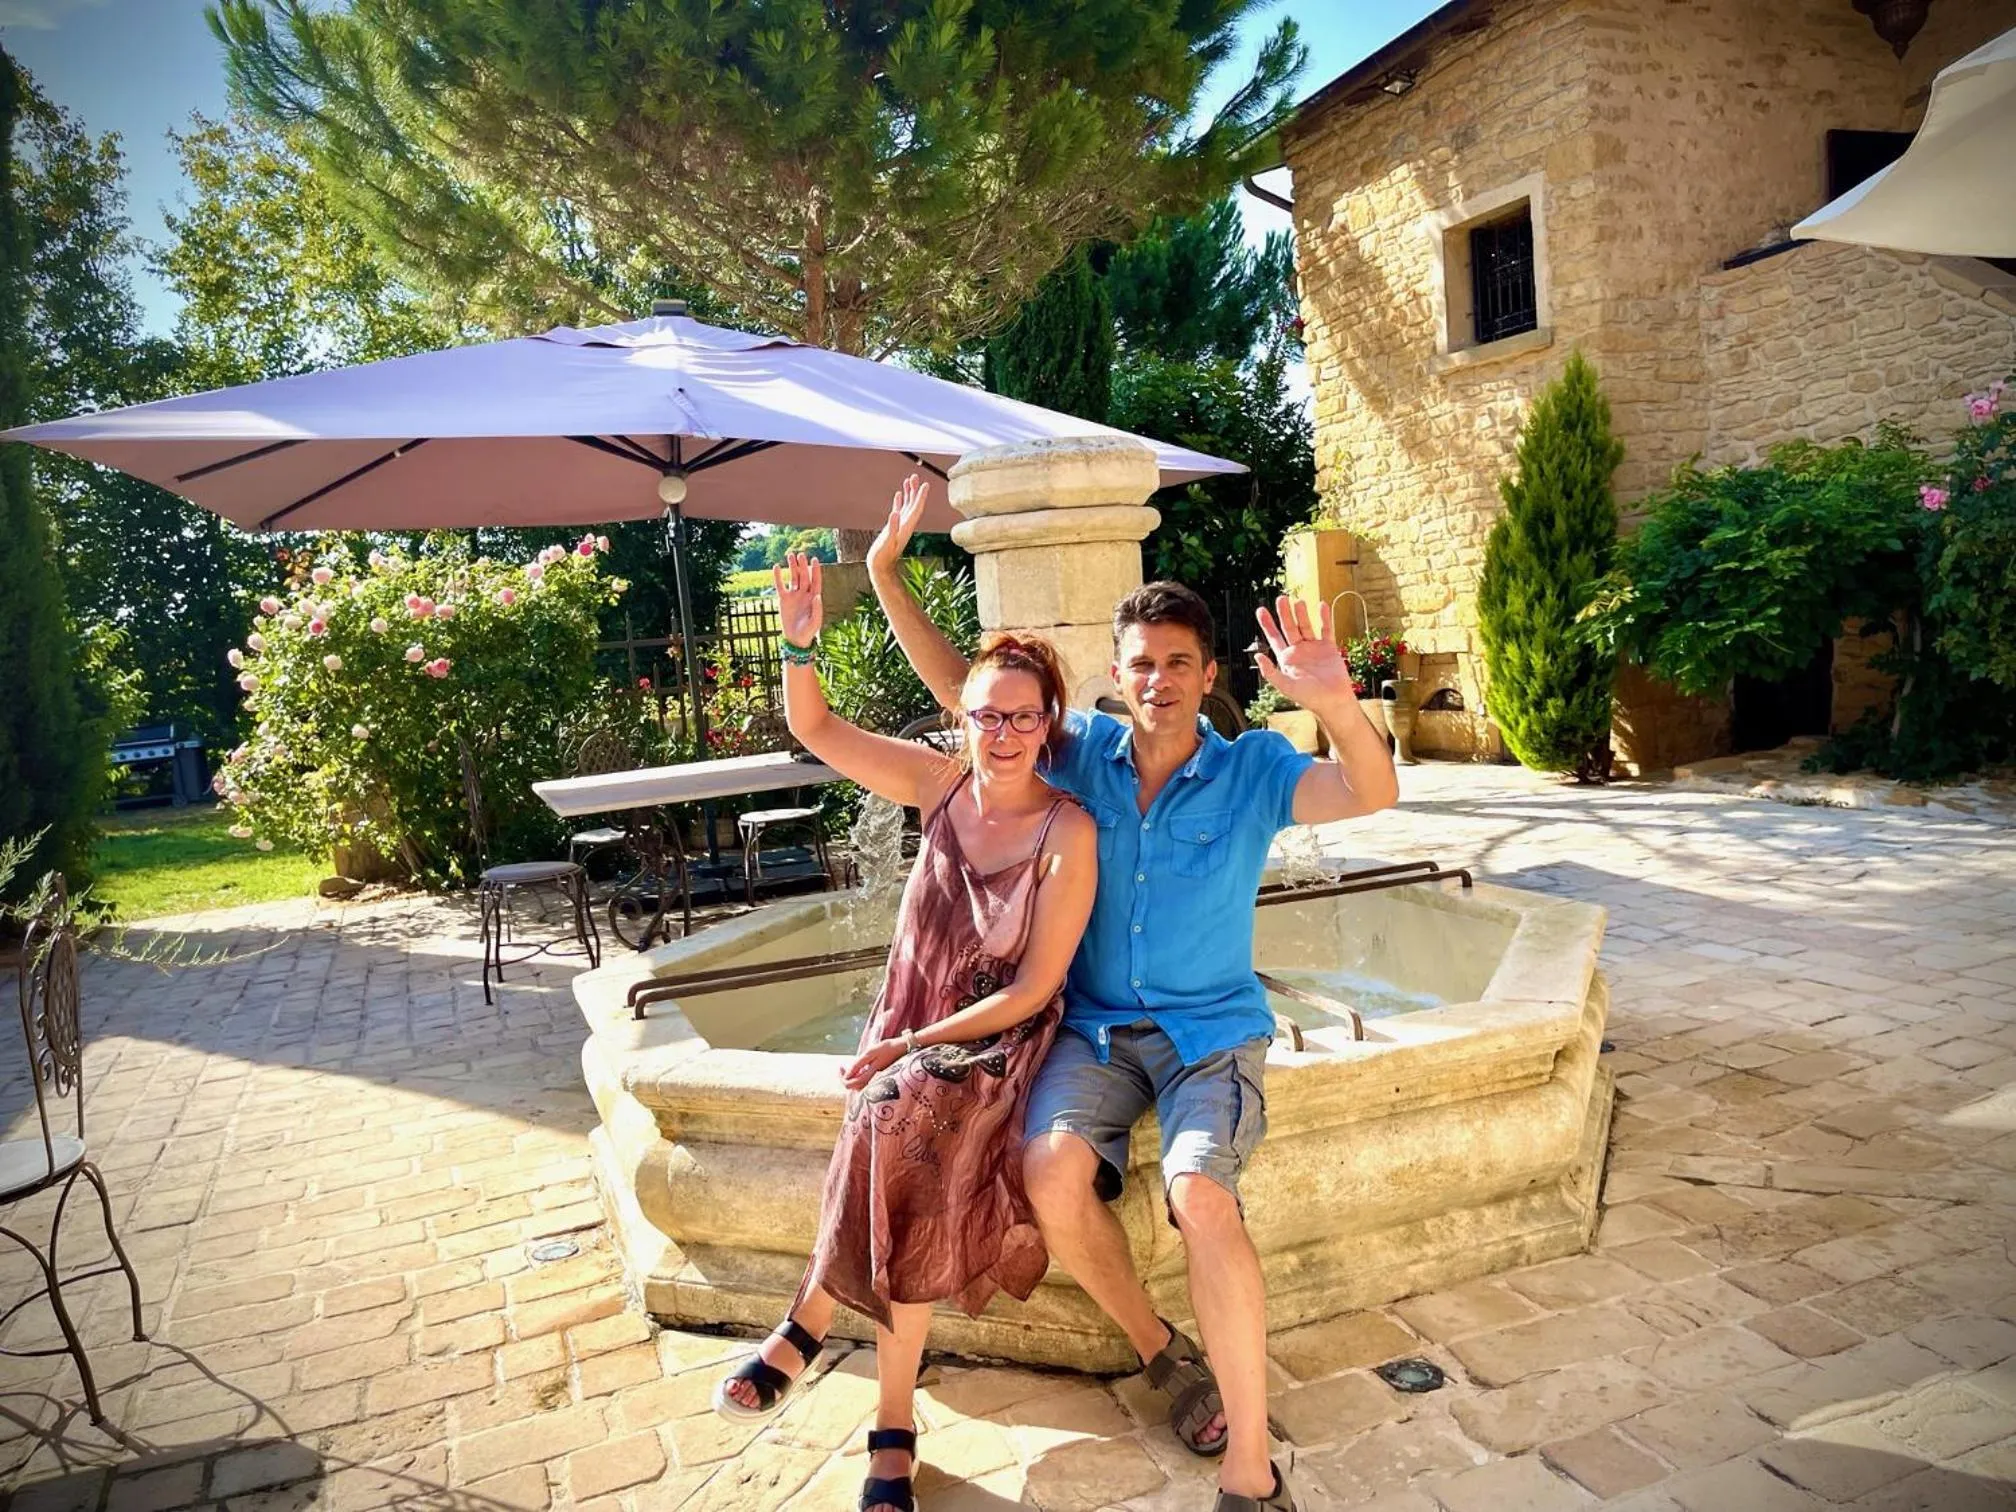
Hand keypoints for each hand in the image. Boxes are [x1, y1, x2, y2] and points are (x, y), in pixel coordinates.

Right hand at [774, 552, 822, 646]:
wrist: (795, 639)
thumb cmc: (808, 632)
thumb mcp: (815, 622)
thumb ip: (817, 609)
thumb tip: (817, 595)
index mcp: (814, 598)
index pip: (816, 581)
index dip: (815, 570)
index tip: (814, 559)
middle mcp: (804, 594)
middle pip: (804, 576)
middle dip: (802, 565)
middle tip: (800, 554)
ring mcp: (794, 596)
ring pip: (793, 577)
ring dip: (792, 567)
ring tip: (790, 555)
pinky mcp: (783, 599)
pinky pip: (780, 585)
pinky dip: (778, 576)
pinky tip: (776, 566)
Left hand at [842, 1037, 905, 1090]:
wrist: (904, 1048)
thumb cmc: (887, 1048)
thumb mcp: (871, 1052)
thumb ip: (858, 1064)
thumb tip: (846, 1075)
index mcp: (870, 1076)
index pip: (850, 1084)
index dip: (842, 1077)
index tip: (841, 1066)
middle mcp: (873, 1082)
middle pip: (853, 1087)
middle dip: (845, 1077)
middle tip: (842, 1067)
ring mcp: (877, 1081)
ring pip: (859, 1086)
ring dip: (851, 1077)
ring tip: (850, 1067)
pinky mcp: (879, 1078)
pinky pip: (865, 1082)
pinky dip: (858, 1076)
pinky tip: (859, 1068)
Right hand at [866, 474, 928, 578]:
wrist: (880, 566)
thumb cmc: (883, 556)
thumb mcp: (887, 542)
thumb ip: (892, 528)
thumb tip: (896, 514)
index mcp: (906, 527)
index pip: (916, 509)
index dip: (921, 497)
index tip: (925, 485)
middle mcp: (905, 524)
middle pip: (913, 504)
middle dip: (915, 490)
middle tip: (916, 476)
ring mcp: (900, 525)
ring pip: (907, 506)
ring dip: (909, 493)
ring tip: (909, 480)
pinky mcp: (893, 527)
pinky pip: (898, 510)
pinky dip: (900, 501)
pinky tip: (899, 494)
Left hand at [1255, 595, 1356, 712]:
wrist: (1333, 702)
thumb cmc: (1309, 697)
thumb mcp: (1285, 685)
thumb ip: (1270, 672)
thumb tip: (1257, 656)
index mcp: (1286, 659)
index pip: (1274, 637)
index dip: (1267, 624)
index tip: (1261, 610)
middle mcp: (1299, 651)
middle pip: (1289, 627)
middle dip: (1285, 614)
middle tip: (1281, 598)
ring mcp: (1314, 648)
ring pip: (1306, 626)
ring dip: (1302, 614)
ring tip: (1299, 602)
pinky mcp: (1329, 648)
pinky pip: (1326, 629)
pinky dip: (1324, 617)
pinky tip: (1321, 605)